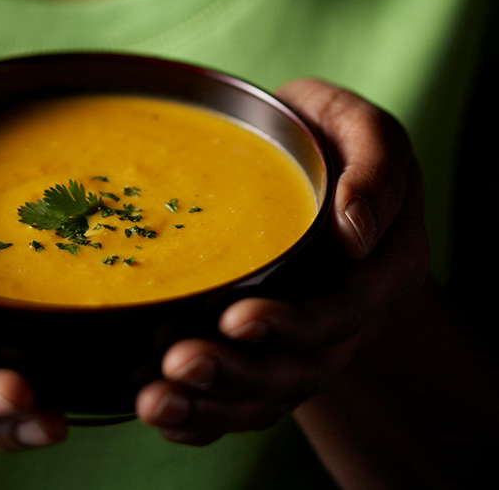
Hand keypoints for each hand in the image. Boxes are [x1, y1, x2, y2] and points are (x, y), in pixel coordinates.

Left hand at [136, 79, 428, 444]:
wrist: (298, 149)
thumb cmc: (329, 132)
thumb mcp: (361, 127)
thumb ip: (375, 167)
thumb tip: (355, 233)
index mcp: (387, 262)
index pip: (348, 307)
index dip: (295, 324)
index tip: (235, 317)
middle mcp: (351, 313)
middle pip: (304, 366)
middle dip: (239, 373)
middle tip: (177, 363)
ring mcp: (308, 336)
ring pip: (269, 393)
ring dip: (213, 404)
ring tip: (155, 398)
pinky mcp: (266, 346)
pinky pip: (242, 397)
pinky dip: (201, 415)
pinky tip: (158, 410)